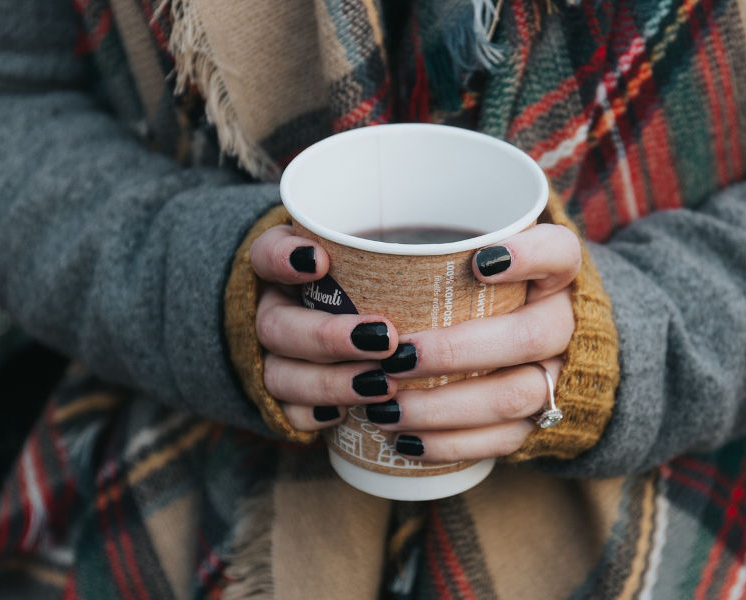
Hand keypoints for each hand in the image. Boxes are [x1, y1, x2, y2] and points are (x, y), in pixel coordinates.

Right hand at [250, 225, 399, 429]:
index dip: (283, 258)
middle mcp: (272, 311)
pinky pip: (286, 412)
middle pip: (276, 326)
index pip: (266, 253)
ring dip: (330, 382)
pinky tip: (345, 416)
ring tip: (382, 384)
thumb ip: (403, 252)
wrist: (337, 321)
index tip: (319, 261)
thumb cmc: (369, 282)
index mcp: (285, 267)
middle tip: (384, 339)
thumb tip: (480, 263)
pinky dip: (313, 414)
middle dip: (328, 336)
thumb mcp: (379, 258)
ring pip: (280, 374)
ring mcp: (274, 357)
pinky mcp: (285, 397)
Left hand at [367, 224, 579, 461]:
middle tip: (397, 357)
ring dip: (445, 406)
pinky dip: (452, 444)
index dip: (529, 256)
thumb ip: (434, 250)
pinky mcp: (541, 420)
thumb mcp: (474, 259)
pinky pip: (505, 440)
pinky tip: (406, 441)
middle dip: (457, 351)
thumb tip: (326, 250)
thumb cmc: (485, 292)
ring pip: (516, 396)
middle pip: (528, 336)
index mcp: (555, 273)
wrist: (543, 347)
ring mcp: (558, 374)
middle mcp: (564, 322)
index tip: (480, 263)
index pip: (559, 252)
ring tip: (386, 409)